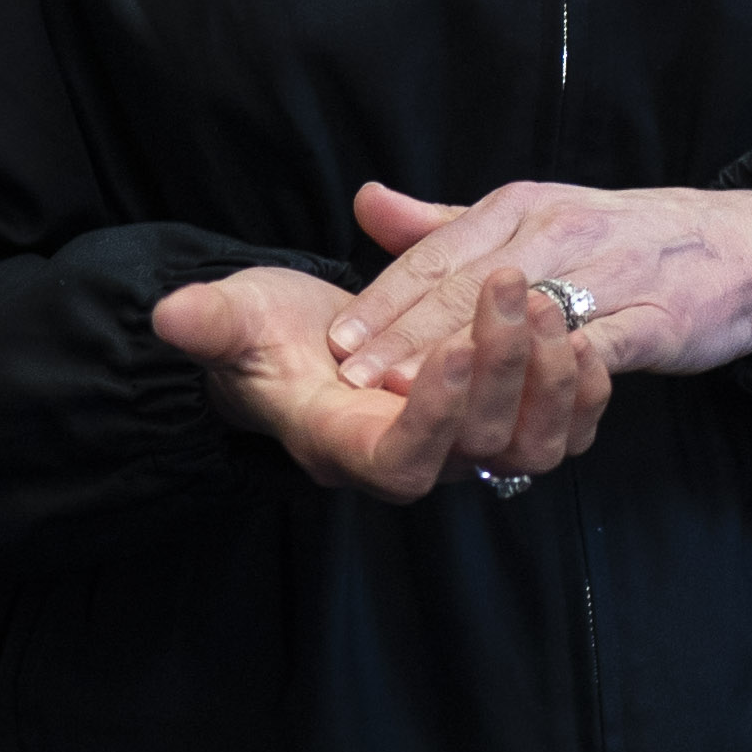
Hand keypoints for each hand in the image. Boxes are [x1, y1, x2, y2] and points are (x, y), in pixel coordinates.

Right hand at [153, 262, 605, 500]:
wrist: (300, 343)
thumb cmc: (263, 339)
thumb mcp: (232, 323)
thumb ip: (208, 326)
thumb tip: (168, 316)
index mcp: (347, 446)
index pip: (402, 462)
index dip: (433, 415)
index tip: (449, 346)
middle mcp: (413, 460)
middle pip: (479, 450)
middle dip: (503, 370)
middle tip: (511, 289)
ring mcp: (461, 449)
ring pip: (530, 447)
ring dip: (549, 378)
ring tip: (547, 297)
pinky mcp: (495, 423)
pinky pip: (560, 430)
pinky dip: (582, 390)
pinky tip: (584, 328)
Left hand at [322, 177, 751, 392]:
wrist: (734, 247)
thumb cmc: (617, 237)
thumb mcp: (529, 214)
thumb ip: (444, 224)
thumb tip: (365, 204)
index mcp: (520, 205)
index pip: (439, 253)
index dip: (386, 297)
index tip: (338, 339)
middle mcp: (559, 230)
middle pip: (470, 286)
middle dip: (406, 333)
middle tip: (354, 376)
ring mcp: (609, 271)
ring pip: (524, 316)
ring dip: (463, 355)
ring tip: (411, 391)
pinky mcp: (654, 316)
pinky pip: (597, 346)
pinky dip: (552, 371)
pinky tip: (515, 401)